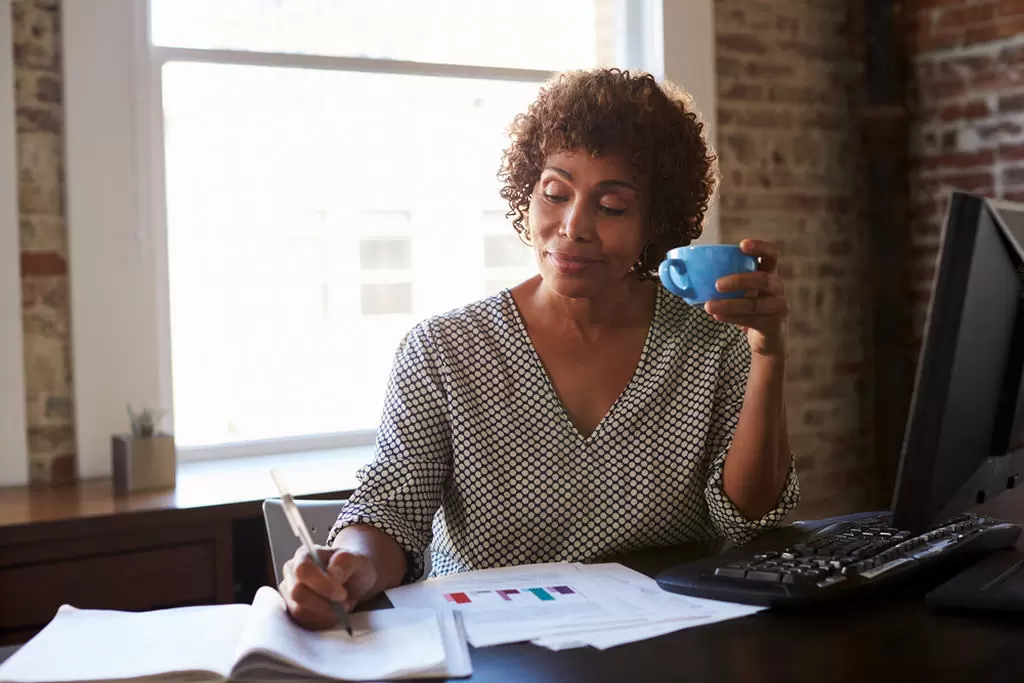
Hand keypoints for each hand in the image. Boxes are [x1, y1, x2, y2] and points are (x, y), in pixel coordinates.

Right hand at [279, 545, 376, 629]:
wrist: (353, 580)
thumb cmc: (352, 567)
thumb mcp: (357, 560)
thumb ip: (345, 562)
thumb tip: (332, 573)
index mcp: (304, 555)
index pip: (303, 571)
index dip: (321, 585)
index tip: (342, 593)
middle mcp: (291, 573)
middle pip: (297, 593)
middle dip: (324, 603)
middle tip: (344, 602)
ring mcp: (289, 593)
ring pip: (299, 611)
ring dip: (325, 613)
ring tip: (341, 606)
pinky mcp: (293, 611)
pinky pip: (303, 622)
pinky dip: (322, 622)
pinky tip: (334, 614)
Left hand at [704, 239, 787, 356]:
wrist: (765, 338)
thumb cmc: (746, 307)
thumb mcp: (738, 291)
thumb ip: (718, 278)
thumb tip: (676, 269)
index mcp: (768, 272)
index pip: (772, 254)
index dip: (760, 247)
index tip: (741, 245)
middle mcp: (777, 287)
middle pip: (762, 279)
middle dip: (739, 280)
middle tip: (717, 284)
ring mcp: (778, 305)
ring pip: (754, 303)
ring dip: (730, 304)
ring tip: (709, 306)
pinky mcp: (774, 324)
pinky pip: (752, 320)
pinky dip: (732, 318)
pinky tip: (717, 316)